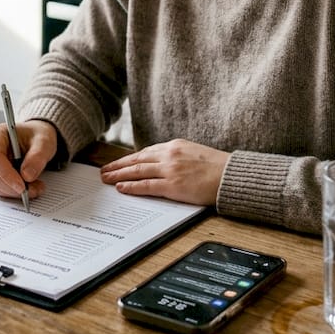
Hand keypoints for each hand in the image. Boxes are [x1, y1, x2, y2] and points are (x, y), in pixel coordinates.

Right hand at [0, 119, 57, 199]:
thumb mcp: (44, 142)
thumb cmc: (36, 135)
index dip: (6, 174)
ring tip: (35, 187)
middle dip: (12, 186)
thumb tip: (27, 175)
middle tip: (34, 189)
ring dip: (13, 191)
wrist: (35, 139)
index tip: (22, 186)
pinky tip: (27, 187)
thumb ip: (37, 156)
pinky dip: (12, 192)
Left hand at [100, 139, 227, 205]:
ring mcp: (170, 170)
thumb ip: (176, 156)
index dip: (128, 158)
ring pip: (137, 171)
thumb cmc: (217, 167)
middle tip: (103, 171)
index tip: (118, 163)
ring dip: (119, 175)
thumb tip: (161, 163)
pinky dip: (131, 186)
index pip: (145, 152)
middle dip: (118, 166)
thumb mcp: (194, 153)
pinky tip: (121, 187)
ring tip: (106, 179)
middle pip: (136, 160)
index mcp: (174, 146)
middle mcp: (169, 155)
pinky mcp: (173, 185)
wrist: (231, 176)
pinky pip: (146, 186)